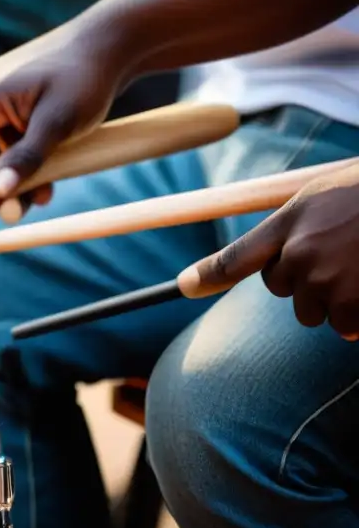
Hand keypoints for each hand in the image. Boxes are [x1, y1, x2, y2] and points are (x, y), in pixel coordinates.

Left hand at [179, 163, 358, 339]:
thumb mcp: (320, 199)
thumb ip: (293, 230)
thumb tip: (277, 267)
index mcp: (291, 224)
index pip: (238, 256)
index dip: (208, 275)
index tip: (185, 286)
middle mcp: (301, 255)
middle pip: (282, 291)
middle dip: (305, 282)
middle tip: (340, 255)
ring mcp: (330, 282)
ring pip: (314, 313)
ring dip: (335, 302)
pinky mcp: (356, 306)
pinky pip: (348, 328)